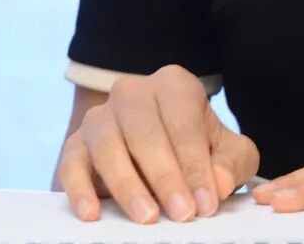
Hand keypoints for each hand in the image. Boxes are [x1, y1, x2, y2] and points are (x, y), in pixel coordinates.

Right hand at [57, 64, 259, 223]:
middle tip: (182, 215)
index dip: (196, 165)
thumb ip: (231, 164)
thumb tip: (218, 184)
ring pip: (108, 145)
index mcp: (174, 85)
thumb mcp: (227, 153)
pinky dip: (79, 189)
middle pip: (146, 132)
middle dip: (166, 176)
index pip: (184, 123)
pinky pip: (71, 163)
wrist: (158, 154)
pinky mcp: (75, 145)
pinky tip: (93, 214)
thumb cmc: (197, 151)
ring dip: (127, 184)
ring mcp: (100, 116)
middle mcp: (134, 92)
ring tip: (146, 217)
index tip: (205, 204)